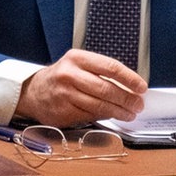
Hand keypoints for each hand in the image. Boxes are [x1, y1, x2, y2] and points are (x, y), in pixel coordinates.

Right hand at [15, 49, 146, 126]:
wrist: (34, 91)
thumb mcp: (77, 64)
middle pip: (106, 88)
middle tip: (139, 104)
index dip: (129, 78)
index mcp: (77, 58)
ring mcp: (66, 94)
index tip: (141, 86)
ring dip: (119, 111)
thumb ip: (99, 71)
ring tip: (130, 113)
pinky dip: (105, 116)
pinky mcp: (64, 111)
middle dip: (127, 98)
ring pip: (100, 105)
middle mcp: (70, 74)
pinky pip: (91, 115)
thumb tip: (128, 85)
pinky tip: (113, 116)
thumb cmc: (62, 77)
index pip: (109, 67)